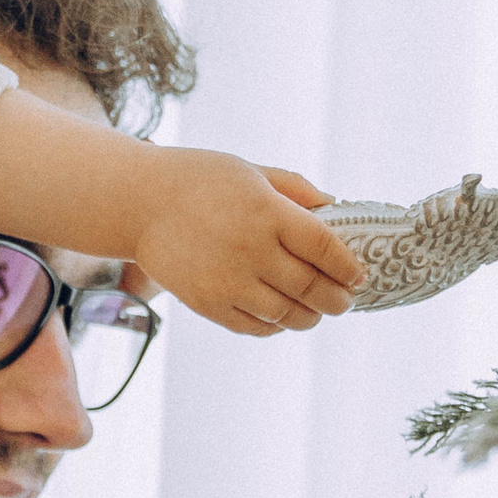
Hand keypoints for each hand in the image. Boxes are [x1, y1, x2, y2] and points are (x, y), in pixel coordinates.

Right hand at [0, 90, 358, 334]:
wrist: (138, 202)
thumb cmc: (200, 180)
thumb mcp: (252, 171)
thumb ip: (296, 191)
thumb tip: (337, 211)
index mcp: (268, 212)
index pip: (326, 248)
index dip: (349, 267)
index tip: (359, 276)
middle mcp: (251, 250)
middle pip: (312, 287)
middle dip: (337, 300)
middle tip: (345, 301)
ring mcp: (229, 281)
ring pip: (287, 314)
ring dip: (310, 318)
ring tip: (316, 313)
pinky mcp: (208, 303)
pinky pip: (255, 326)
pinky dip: (276, 326)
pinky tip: (282, 317)